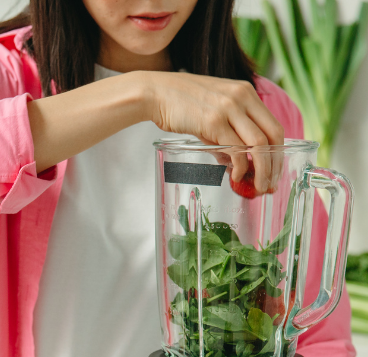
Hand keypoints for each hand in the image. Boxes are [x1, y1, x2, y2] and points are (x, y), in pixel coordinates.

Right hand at [142, 72, 284, 194]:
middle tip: (270, 184)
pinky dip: (240, 167)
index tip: (274, 171)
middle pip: (273, 135)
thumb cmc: (178, 103)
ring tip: (258, 187)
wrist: (154, 93)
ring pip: (259, 144)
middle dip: (275, 164)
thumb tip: (233, 160)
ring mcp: (229, 109)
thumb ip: (226, 131)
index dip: (278, 151)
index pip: (273, 125)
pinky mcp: (213, 122)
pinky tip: (235, 176)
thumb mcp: (211, 110)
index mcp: (245, 92)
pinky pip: (236, 149)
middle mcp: (242, 97)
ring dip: (262, 170)